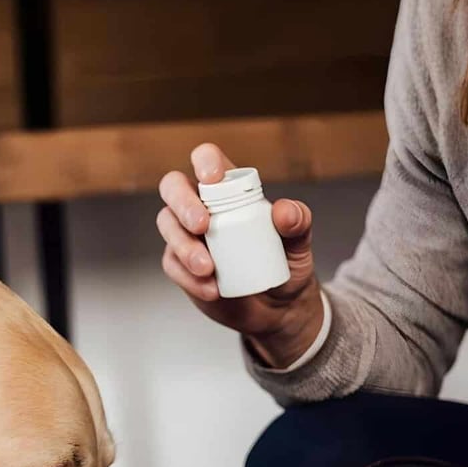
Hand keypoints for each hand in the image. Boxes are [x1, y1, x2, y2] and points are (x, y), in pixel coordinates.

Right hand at [157, 142, 323, 367]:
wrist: (276, 307)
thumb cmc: (284, 265)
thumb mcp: (300, 243)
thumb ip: (298, 222)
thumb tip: (283, 211)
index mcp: (228, 188)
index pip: (207, 159)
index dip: (205, 161)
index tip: (213, 179)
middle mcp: (201, 206)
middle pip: (173, 188)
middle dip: (183, 203)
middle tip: (203, 226)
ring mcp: (187, 235)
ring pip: (168, 226)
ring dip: (184, 246)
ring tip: (208, 268)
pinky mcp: (180, 266)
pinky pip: (172, 264)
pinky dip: (188, 277)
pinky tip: (211, 289)